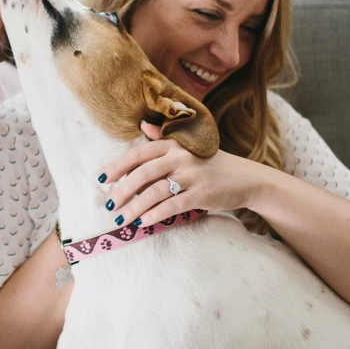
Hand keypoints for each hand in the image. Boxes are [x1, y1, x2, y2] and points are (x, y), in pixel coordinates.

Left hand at [101, 121, 258, 226]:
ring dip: (135, 207)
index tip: (102, 179)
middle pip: (143, 173)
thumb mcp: (189, 147)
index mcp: (174, 145)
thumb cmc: (212, 164)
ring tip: (122, 219)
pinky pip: (172, 205)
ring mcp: (192, 176)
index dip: (118, 166)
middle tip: (109, 205)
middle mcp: (181, 157)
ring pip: (155, 192)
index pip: (139, 153)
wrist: (246, 178)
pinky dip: (155, 215)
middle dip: (122, 190)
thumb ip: (164, 139)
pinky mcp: (201, 194)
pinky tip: (143, 223)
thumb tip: (142, 125)